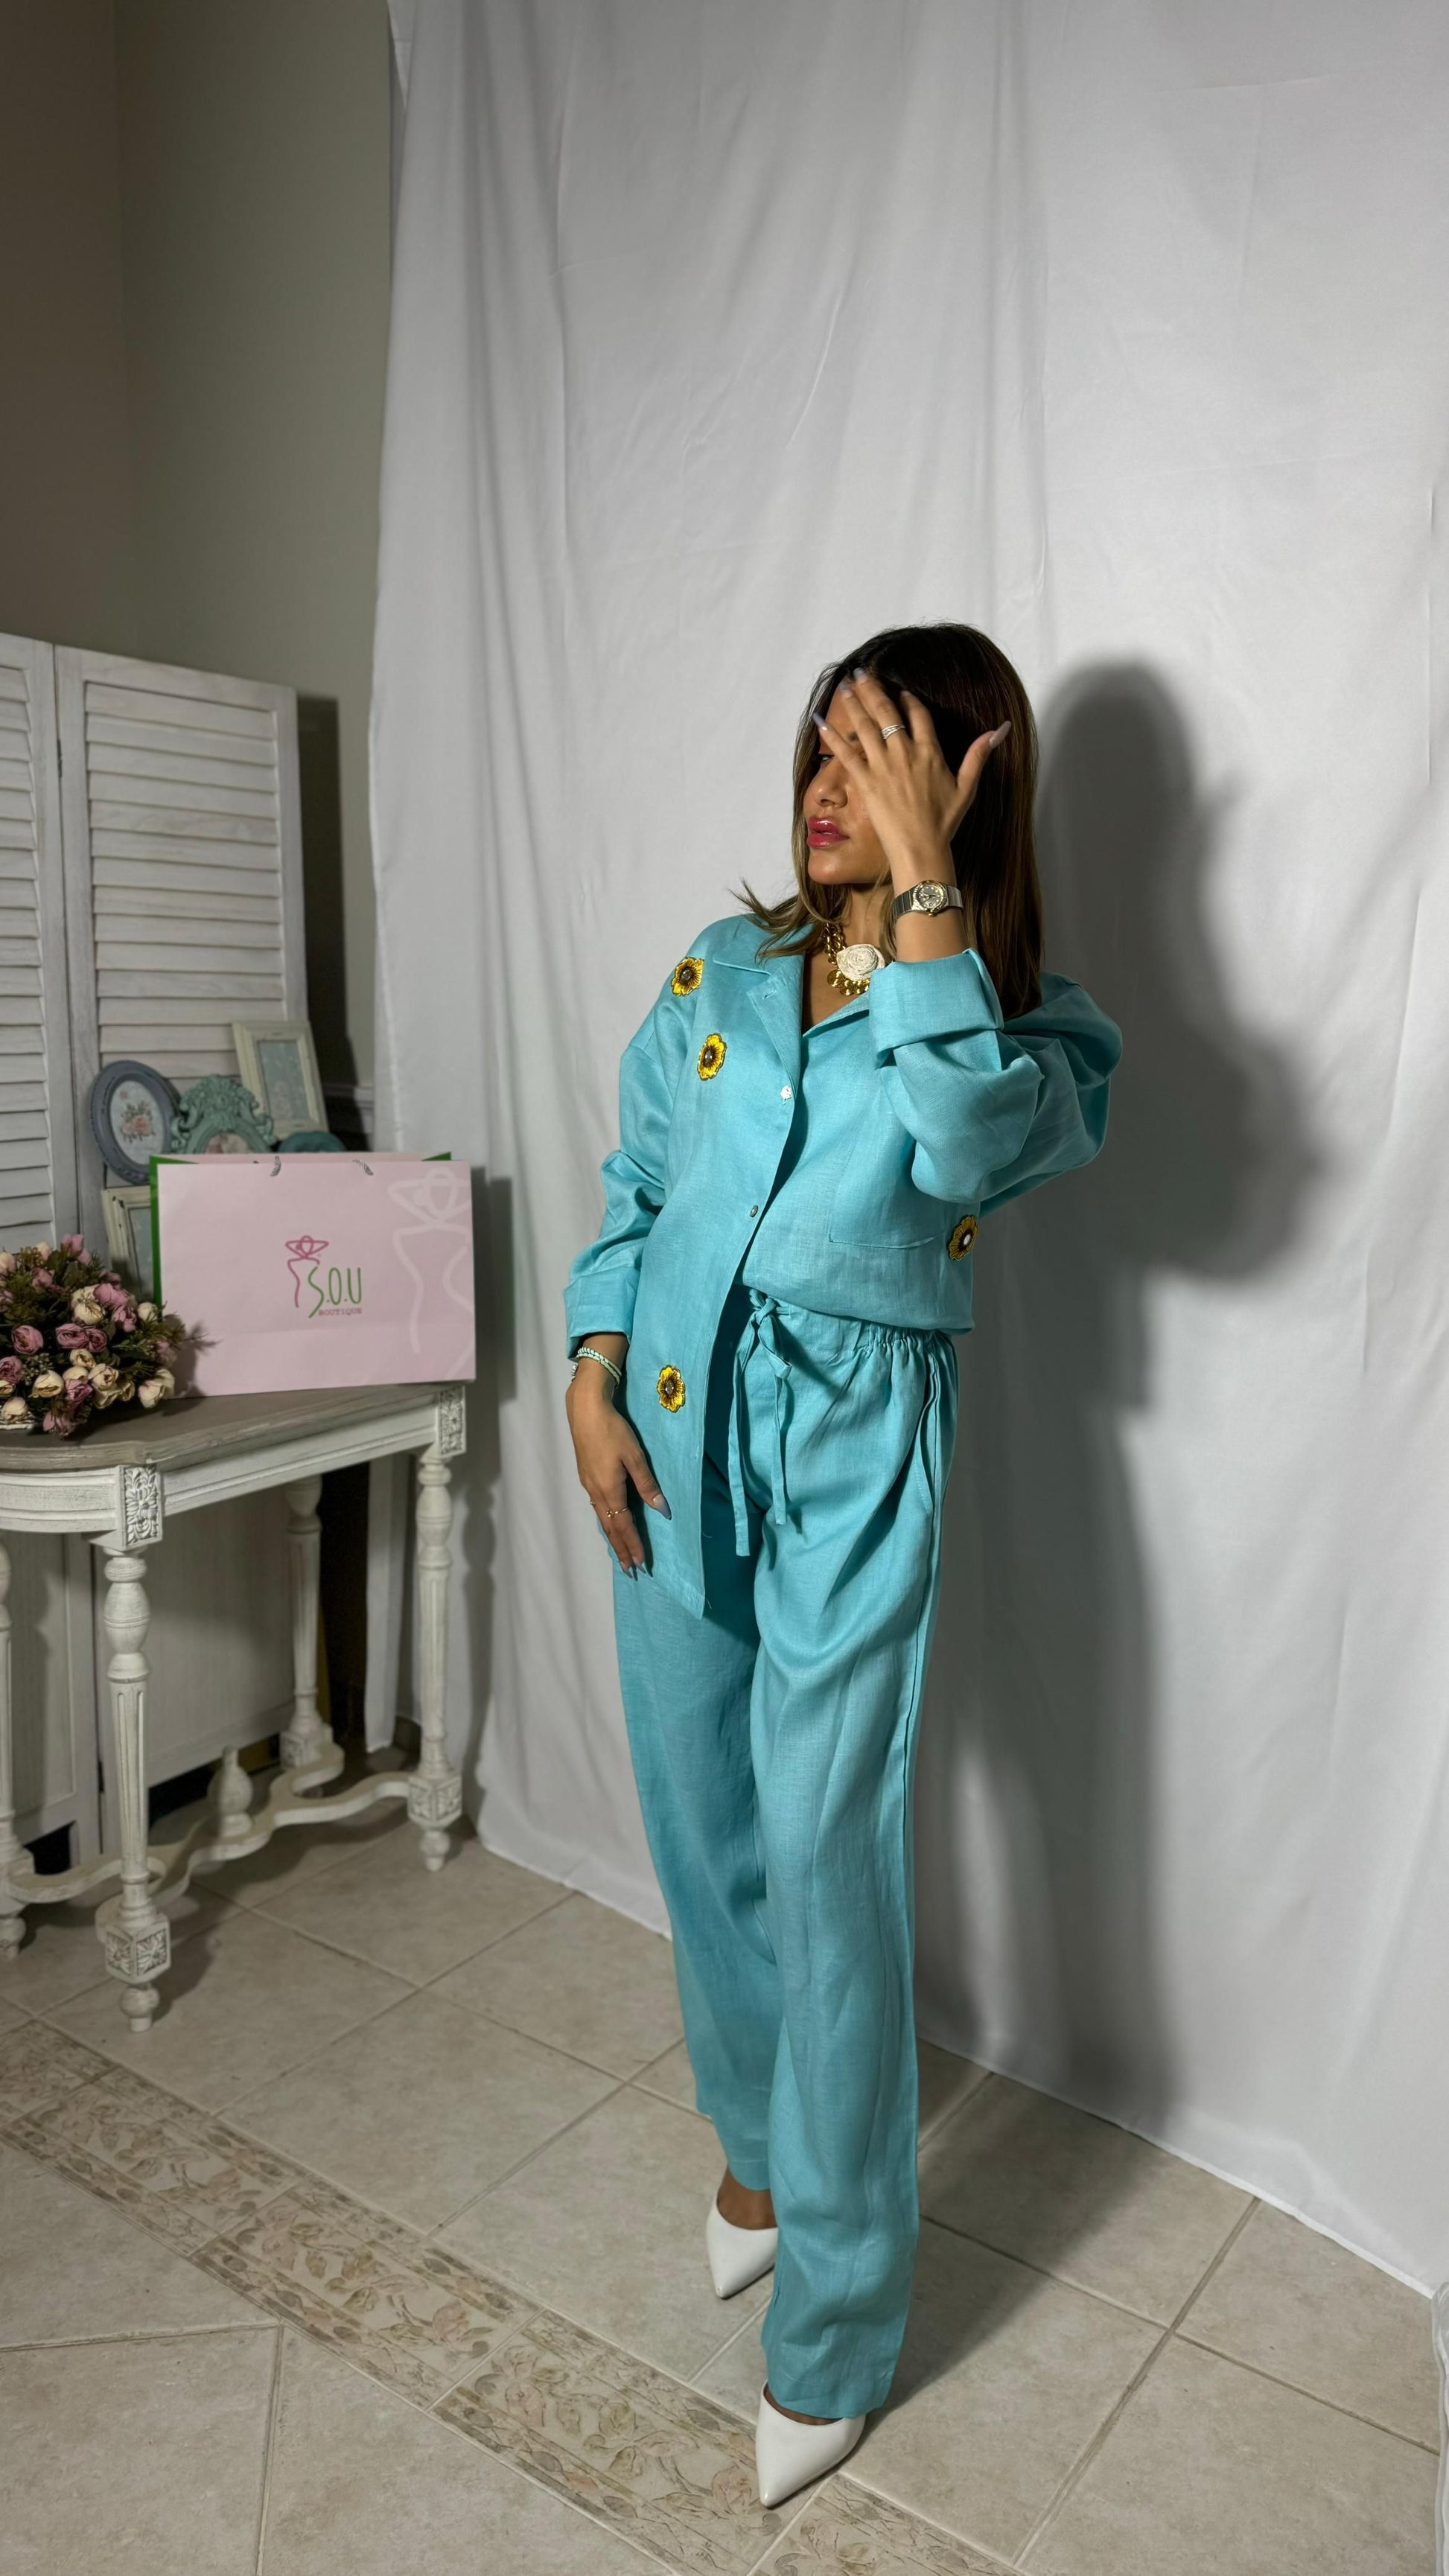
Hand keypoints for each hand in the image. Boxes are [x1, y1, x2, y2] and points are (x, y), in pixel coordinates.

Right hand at [566, 1365, 668, 1573]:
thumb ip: (647, 1485)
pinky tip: (610, 1522)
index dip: (632, 1544)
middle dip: (621, 1549)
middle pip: (610, 1527)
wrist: (585, 1410)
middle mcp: (596, 1492)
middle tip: (630, 1570)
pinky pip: (598, 1507)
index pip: (623, 1525)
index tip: (641, 1563)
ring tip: (621, 1552)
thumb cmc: (612, 1431)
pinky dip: (606, 1521)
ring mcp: (588, 1484)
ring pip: (602, 1518)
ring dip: (613, 1537)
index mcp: (609, 1490)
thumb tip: (662, 1510)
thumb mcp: (635, 1457)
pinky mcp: (586, 1476)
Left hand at [816, 668, 1009, 886]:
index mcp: (930, 752)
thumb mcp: (967, 787)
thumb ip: (979, 755)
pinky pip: (846, 754)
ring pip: (865, 727)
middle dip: (874, 689)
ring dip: (854, 704)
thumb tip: (1000, 729)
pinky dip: (832, 736)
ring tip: (846, 686)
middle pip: (887, 712)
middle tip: (862, 672)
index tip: (900, 691)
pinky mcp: (865, 782)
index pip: (918, 715)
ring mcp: (883, 767)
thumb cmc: (944, 822)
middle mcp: (904, 753)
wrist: (920, 849)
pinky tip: (820, 721)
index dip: (908, 700)